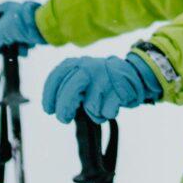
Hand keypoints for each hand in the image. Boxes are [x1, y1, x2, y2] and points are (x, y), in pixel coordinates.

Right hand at [0, 0, 44, 57]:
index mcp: (6, 7)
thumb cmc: (19, 26)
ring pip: (12, 38)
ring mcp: (25, 22)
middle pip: (0, 30)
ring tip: (12, 52)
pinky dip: (22, 48)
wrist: (44, 27)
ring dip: (11, 48)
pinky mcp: (33, 31)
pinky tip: (23, 50)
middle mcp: (15, 13)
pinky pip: (23, 41)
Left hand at [41, 53, 161, 123]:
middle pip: (70, 91)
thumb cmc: (101, 82)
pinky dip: (107, 114)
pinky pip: (106, 112)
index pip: (57, 76)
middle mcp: (90, 67)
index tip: (48, 110)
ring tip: (101, 105)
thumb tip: (57, 109)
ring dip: (93, 113)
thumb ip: (69, 87)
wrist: (134, 75)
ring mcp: (105, 77)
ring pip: (90, 106)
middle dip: (64, 109)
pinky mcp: (118, 89)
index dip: (49, 95)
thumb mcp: (83, 78)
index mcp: (78, 63)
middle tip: (64, 119)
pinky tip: (112, 105)